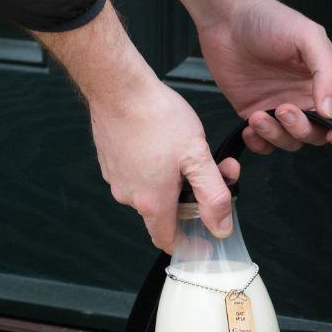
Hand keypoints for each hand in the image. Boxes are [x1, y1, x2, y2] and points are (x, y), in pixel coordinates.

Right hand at [89, 81, 241, 252]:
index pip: (168, 240)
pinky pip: (138, 174)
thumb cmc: (157, 117)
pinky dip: (155, 167)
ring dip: (175, 179)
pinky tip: (165, 143)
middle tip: (216, 170)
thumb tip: (221, 227)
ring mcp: (116, 179)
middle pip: (165, 212)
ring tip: (190, 150)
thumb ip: (213, 195)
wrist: (118, 87)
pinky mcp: (110, 162)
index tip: (205, 239)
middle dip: (192, 197)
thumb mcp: (197, 156)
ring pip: (152, 190)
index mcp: (151, 202)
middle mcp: (129, 197)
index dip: (189, 244)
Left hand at [197, 0, 331, 154]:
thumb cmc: (270, 19)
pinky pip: (265, 143)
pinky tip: (249, 128)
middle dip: (303, 129)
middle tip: (283, 109)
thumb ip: (327, 73)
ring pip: (291, 142)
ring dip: (277, 135)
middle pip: (320, 135)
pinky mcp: (256, 115)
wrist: (226, 17)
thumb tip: (330, 113)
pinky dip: (260, 143)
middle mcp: (309, 98)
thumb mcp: (308, 37)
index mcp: (330, 81)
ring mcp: (283, 109)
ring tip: (258, 117)